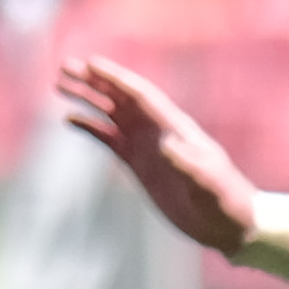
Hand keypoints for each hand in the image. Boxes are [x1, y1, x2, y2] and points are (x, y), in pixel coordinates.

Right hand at [55, 55, 259, 256]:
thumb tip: (166, 143)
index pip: (141, 95)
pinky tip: (70, 119)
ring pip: (110, 113)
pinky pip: (109, 139)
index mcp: (175, 126)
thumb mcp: (208, 183)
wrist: (228, 224)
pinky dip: (90, 127)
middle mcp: (157, 129)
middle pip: (120, 97)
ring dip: (87, 98)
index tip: (91, 64)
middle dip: (93, 81)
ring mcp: (146, 146)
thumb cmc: (225, 200)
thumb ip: (188, 163)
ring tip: (60, 85)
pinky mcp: (138, 164)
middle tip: (65, 68)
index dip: (116, 79)